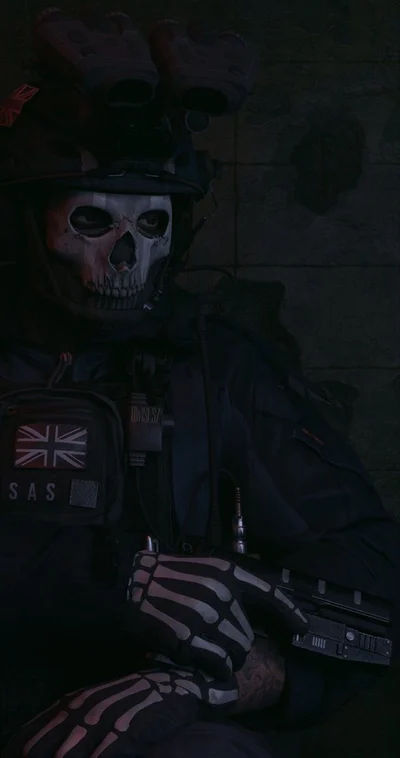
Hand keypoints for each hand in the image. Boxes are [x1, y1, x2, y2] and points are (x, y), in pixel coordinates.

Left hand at [3, 666, 237, 757]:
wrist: (183, 681)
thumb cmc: (141, 696)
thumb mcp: (107, 700)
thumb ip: (81, 713)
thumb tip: (50, 735)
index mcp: (85, 697)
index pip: (50, 718)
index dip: (31, 736)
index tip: (14, 752)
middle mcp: (96, 702)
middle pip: (61, 728)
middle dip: (42, 745)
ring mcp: (118, 711)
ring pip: (84, 735)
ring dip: (68, 750)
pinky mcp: (139, 721)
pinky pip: (116, 741)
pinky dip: (104, 752)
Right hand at [127, 552, 307, 679]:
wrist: (131, 585)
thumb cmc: (168, 577)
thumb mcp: (205, 569)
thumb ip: (231, 586)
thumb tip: (254, 614)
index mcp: (227, 572)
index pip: (269, 594)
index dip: (290, 613)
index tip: (303, 628)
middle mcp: (222, 593)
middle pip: (248, 635)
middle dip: (236, 642)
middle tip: (214, 637)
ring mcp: (206, 616)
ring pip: (237, 652)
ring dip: (226, 657)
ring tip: (206, 648)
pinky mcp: (190, 639)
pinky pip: (220, 665)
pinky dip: (215, 668)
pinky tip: (202, 660)